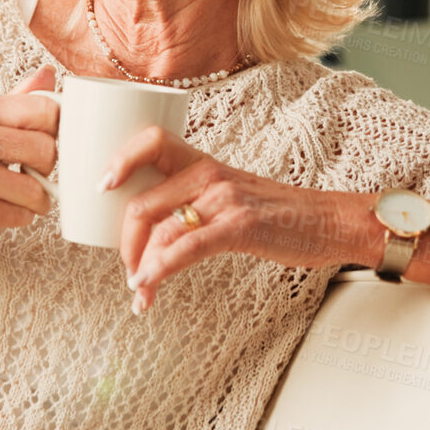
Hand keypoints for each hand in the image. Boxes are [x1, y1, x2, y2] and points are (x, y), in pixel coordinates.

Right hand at [0, 65, 59, 262]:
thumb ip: (20, 100)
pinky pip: (20, 215)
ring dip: (35, 201)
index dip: (58, 131)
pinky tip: (1, 208)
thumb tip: (49, 73)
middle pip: (47, 150)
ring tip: (14, 195)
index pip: (47, 110)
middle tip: (27, 172)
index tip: (47, 142)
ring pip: (36, 190)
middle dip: (46, 170)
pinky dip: (19, 217)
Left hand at [106, 126, 364, 311]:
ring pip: (160, 229)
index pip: (152, 139)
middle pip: (142, 201)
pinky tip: (148, 287)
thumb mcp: (229, 193)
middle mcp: (209, 174)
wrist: (329, 222)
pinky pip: (186, 247)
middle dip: (124, 242)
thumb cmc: (278, 213)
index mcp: (203, 162)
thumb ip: (192, 198)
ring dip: (141, 267)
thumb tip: (148, 225)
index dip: (119, 158)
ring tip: (139, 290)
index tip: (99, 187)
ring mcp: (224, 199)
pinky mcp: (239, 226)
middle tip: (128, 268)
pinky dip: (159, 270)